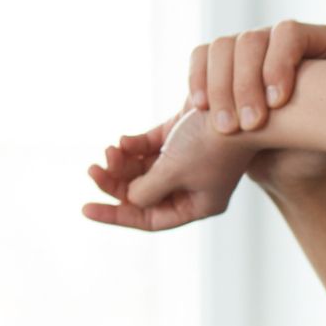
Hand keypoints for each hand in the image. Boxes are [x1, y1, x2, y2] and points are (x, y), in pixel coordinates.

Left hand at [81, 106, 254, 230]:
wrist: (239, 106)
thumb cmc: (211, 144)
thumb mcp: (173, 172)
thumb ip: (145, 189)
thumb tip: (127, 196)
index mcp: (197, 205)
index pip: (150, 219)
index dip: (116, 216)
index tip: (85, 209)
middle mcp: (192, 187)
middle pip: (143, 194)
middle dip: (116, 183)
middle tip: (92, 170)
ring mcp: (187, 163)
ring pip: (143, 170)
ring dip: (122, 162)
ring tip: (109, 150)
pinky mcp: (182, 139)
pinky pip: (150, 148)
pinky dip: (134, 146)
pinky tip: (122, 141)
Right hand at [190, 12, 325, 137]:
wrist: (293, 170)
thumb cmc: (323, 145)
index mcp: (316, 44)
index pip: (290, 32)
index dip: (279, 62)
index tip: (278, 103)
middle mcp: (279, 41)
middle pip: (251, 41)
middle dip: (246, 84)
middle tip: (250, 125)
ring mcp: (248, 52)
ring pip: (222, 48)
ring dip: (220, 88)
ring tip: (227, 129)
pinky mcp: (222, 68)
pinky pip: (201, 58)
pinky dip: (198, 81)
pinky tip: (201, 109)